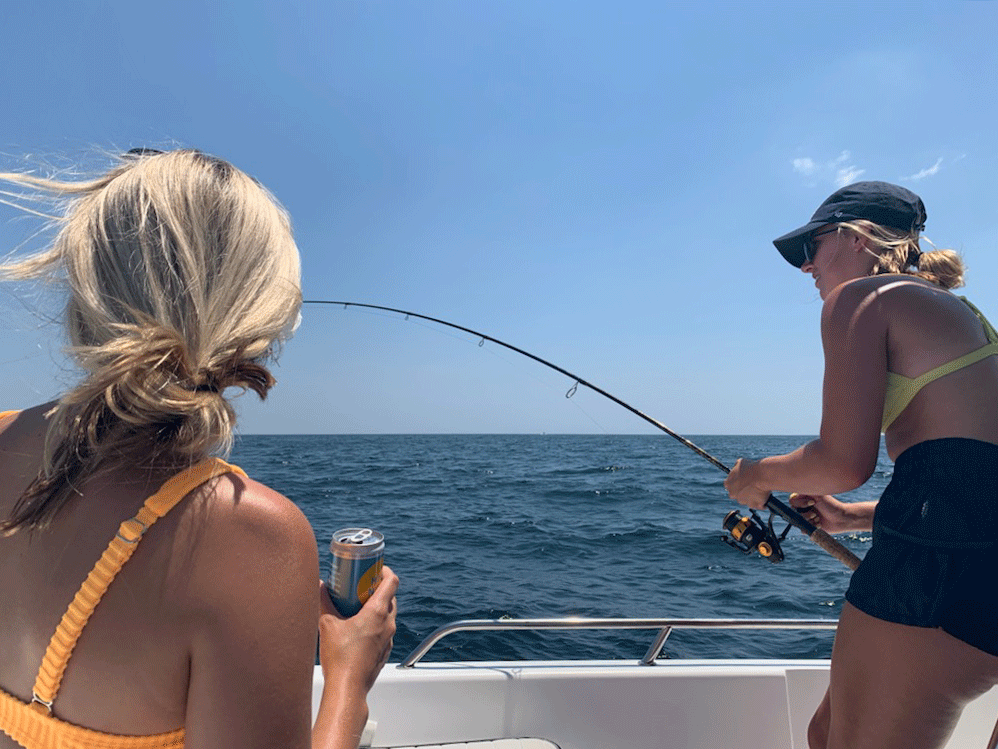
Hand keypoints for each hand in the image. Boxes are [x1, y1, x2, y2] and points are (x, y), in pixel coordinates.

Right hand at [317, 565, 398, 695]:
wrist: (347, 688)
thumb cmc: (340, 657)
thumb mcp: (327, 625)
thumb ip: (323, 602)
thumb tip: (319, 586)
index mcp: (378, 612)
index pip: (392, 582)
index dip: (385, 571)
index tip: (375, 568)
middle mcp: (388, 623)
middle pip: (391, 598)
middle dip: (379, 589)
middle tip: (363, 586)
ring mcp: (389, 639)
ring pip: (389, 615)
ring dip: (378, 608)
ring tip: (359, 607)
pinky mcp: (384, 652)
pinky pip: (385, 631)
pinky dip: (377, 624)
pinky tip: (359, 629)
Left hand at [724, 458, 770, 509]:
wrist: (762, 475)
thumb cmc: (751, 467)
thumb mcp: (740, 462)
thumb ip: (737, 468)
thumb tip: (738, 467)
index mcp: (728, 484)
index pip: (729, 485)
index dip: (737, 483)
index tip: (743, 481)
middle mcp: (733, 494)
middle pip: (737, 494)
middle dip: (743, 492)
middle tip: (752, 486)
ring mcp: (743, 501)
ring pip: (747, 500)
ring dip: (753, 497)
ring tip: (760, 489)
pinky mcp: (753, 505)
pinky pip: (758, 505)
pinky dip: (762, 502)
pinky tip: (765, 495)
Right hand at [788, 493, 853, 533]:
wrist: (841, 518)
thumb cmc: (832, 505)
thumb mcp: (819, 494)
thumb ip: (807, 489)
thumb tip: (796, 485)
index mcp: (804, 498)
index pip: (792, 501)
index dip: (800, 503)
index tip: (812, 503)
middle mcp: (803, 508)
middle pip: (794, 512)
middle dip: (805, 514)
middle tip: (815, 514)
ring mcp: (806, 517)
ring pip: (798, 521)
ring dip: (809, 520)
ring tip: (818, 518)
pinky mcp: (809, 526)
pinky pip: (803, 529)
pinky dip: (811, 527)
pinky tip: (819, 524)